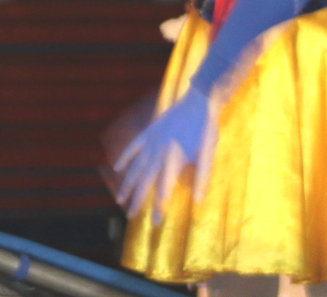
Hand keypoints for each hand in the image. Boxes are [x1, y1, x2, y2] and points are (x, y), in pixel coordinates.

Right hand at [109, 87, 212, 218]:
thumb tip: (197, 202)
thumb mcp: (208, 155)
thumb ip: (202, 178)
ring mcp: (151, 141)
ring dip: (128, 184)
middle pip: (144, 181)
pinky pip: (133, 147)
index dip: (159, 208)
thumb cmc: (206, 129)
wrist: (198, 101)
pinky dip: (125, 158)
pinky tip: (117, 168)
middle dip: (137, 200)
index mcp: (173, 159)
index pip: (164, 190)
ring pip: (135, 166)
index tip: (154, 224)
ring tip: (120, 199)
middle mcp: (158, 152)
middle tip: (130, 217)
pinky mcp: (149, 132)